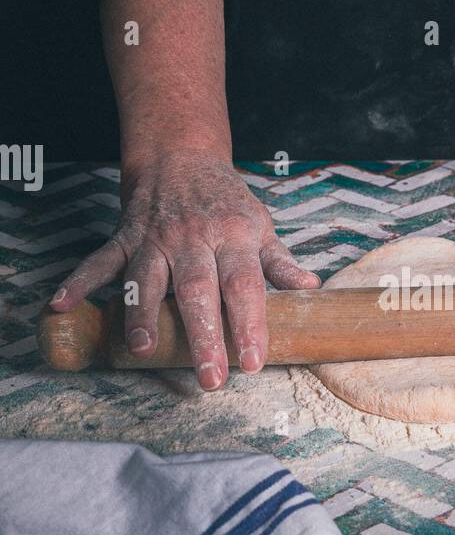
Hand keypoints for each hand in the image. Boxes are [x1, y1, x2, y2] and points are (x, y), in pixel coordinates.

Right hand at [48, 153, 318, 388]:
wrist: (181, 156)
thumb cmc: (226, 201)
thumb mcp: (260, 225)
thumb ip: (280, 262)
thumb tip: (311, 288)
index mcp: (234, 238)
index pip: (245, 286)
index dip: (249, 325)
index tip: (252, 362)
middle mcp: (194, 239)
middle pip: (198, 290)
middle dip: (203, 336)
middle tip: (209, 378)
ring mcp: (156, 238)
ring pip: (148, 279)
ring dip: (142, 313)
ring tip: (143, 349)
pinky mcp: (126, 237)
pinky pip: (100, 261)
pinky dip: (79, 281)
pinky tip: (62, 303)